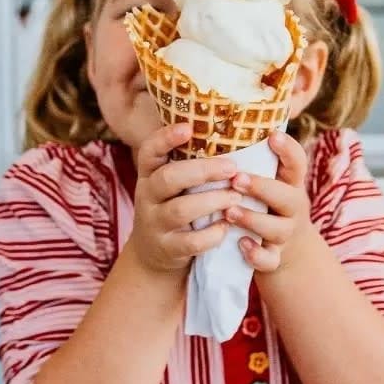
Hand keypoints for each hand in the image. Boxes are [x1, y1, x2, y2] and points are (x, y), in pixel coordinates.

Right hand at [128, 123, 244, 274]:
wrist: (152, 256)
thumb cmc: (172, 207)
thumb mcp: (171, 185)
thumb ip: (188, 163)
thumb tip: (229, 129)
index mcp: (149, 174)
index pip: (149, 151)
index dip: (165, 138)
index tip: (189, 127)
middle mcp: (147, 196)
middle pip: (168, 178)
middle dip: (202, 171)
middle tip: (232, 168)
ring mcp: (155, 224)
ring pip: (180, 210)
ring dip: (212, 201)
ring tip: (236, 196)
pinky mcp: (167, 249)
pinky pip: (190, 242)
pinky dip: (211, 235)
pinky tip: (226, 227)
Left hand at [225, 131, 313, 273]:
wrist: (285, 252)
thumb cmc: (266, 205)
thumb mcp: (268, 181)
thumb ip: (254, 160)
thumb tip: (216, 121)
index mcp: (289, 184)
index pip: (297, 163)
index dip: (288, 149)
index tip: (272, 135)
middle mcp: (292, 207)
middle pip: (287, 196)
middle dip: (262, 187)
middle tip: (237, 179)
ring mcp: (285, 234)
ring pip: (277, 228)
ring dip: (253, 219)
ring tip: (230, 211)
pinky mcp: (275, 258)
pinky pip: (270, 260)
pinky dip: (257, 255)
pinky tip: (241, 246)